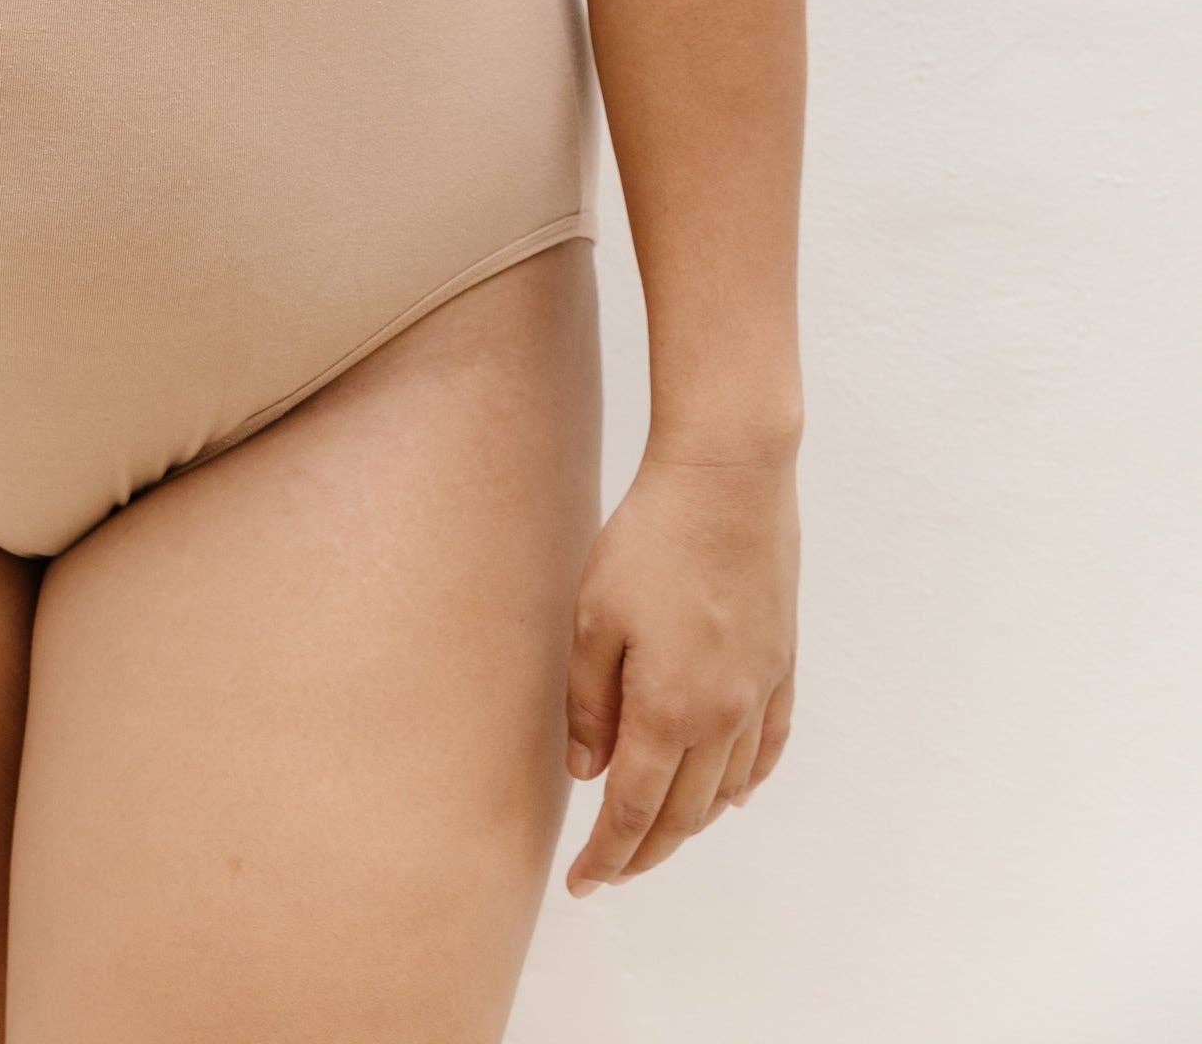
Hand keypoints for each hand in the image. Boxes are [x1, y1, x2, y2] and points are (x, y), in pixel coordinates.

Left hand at [562, 441, 797, 896]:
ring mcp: (760, 693)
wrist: (729, 479)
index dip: (607, 855)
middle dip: (644, 851)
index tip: (583, 885)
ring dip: (691, 824)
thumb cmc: (650, 539)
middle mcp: (723, 717)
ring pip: (726, 790)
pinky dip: (747, 783)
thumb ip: (589, 703)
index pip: (633, 810)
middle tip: (611, 871)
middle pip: (683, 814)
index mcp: (669, 711)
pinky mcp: (782, 665)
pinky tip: (731, 798)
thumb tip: (587, 773)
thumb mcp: (594, 616)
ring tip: (657, 836)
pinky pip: (769, 748)